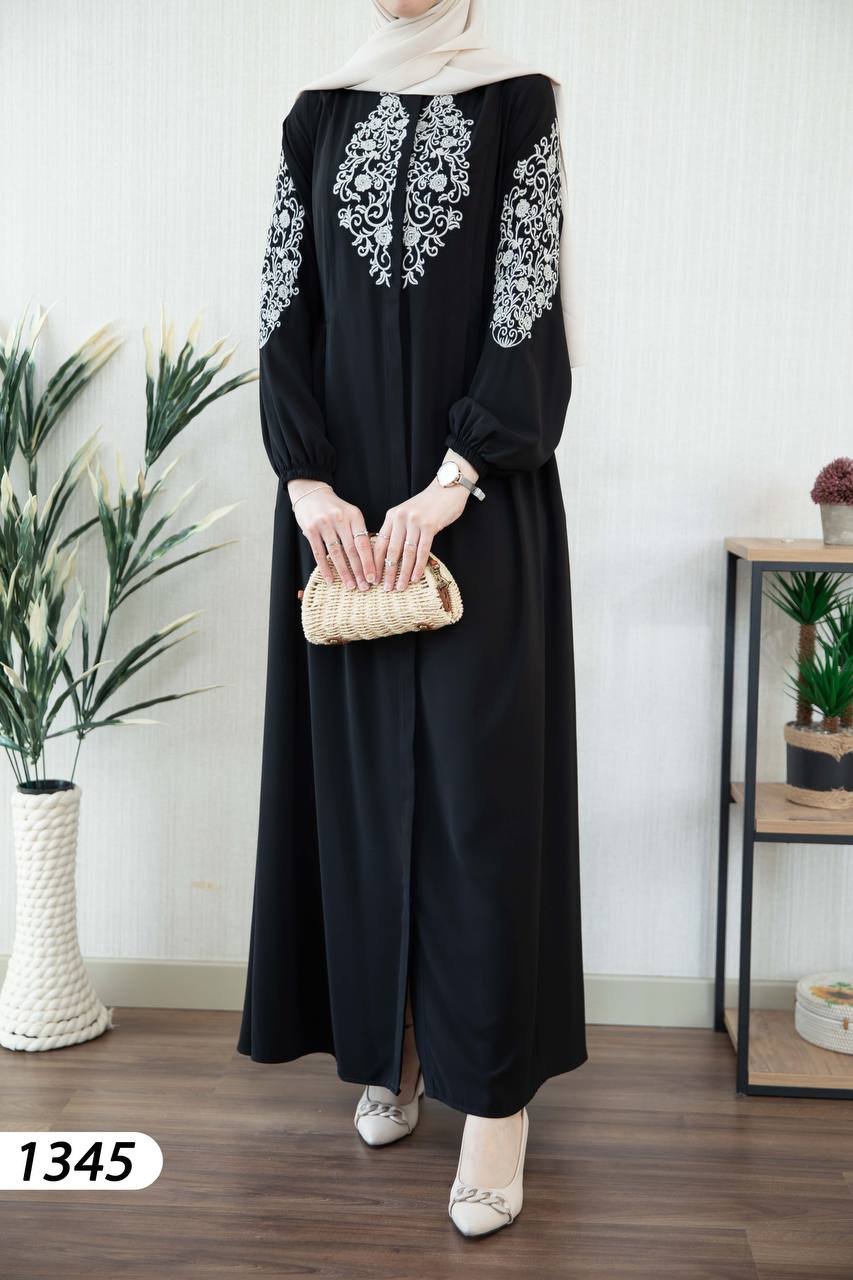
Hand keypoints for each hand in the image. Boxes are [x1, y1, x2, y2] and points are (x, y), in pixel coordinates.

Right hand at [288, 479, 376, 588]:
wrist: (311, 493)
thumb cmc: (334, 508)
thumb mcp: (350, 514)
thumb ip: (358, 532)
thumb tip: (370, 559)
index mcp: (354, 516)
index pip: (364, 543)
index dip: (369, 562)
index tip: (374, 577)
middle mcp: (340, 519)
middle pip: (352, 550)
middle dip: (359, 571)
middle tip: (364, 587)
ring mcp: (324, 523)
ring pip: (336, 553)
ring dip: (344, 572)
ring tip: (350, 586)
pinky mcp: (310, 529)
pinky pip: (319, 553)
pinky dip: (325, 568)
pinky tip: (330, 580)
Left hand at [374, 466, 473, 592]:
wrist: (448, 488)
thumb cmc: (428, 504)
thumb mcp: (408, 513)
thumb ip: (398, 529)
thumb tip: (390, 555)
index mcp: (392, 516)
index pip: (380, 543)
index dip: (375, 562)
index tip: (373, 578)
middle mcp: (400, 518)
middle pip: (391, 551)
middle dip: (387, 572)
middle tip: (385, 588)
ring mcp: (415, 522)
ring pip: (406, 553)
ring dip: (403, 573)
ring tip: (400, 587)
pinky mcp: (430, 525)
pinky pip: (422, 550)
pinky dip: (418, 566)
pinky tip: (415, 577)